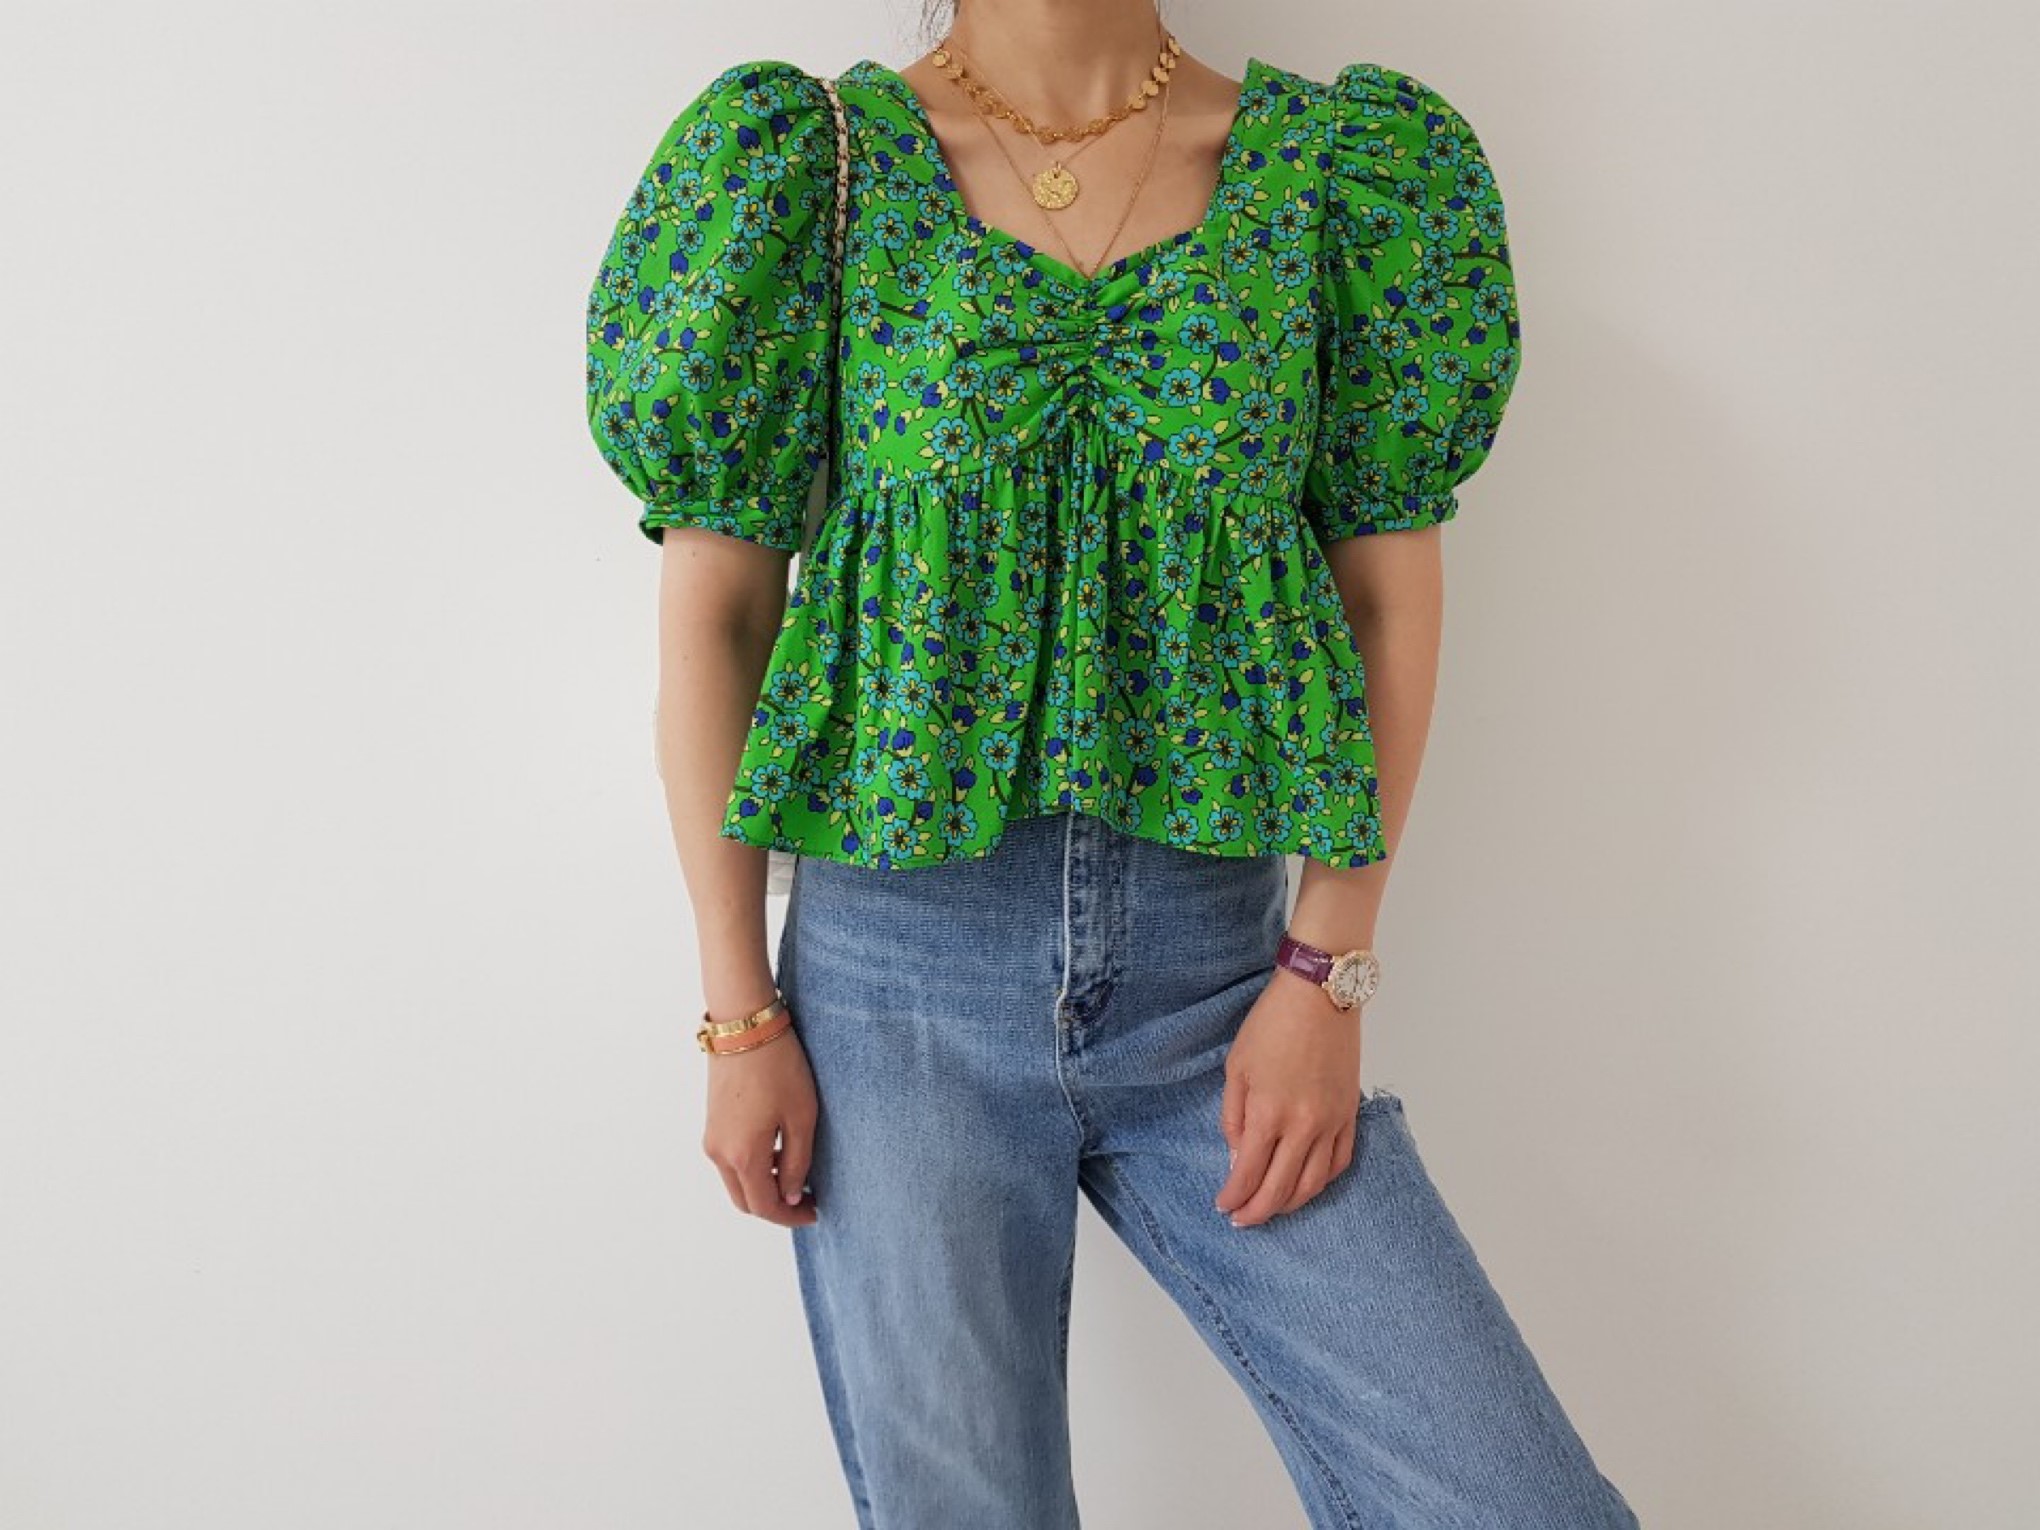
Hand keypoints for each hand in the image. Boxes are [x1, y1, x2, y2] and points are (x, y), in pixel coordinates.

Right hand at [701, 1010, 819, 1226]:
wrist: (744, 1025)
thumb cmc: (778, 1067)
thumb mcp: (801, 1117)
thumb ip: (797, 1163)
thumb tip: (792, 1194)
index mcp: (743, 1155)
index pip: (765, 1205)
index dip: (790, 1216)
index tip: (815, 1212)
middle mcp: (720, 1153)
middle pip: (745, 1200)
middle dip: (775, 1207)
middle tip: (807, 1201)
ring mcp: (712, 1137)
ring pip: (736, 1181)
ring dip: (764, 1187)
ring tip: (798, 1175)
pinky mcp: (713, 1123)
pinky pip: (731, 1160)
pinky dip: (753, 1168)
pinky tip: (779, 1153)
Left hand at [1213, 968, 1362, 1226]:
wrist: (1320, 996)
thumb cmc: (1271, 1025)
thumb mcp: (1236, 1068)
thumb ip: (1233, 1118)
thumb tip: (1238, 1158)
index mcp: (1268, 1113)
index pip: (1248, 1173)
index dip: (1234, 1197)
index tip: (1223, 1206)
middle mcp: (1303, 1126)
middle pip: (1280, 1188)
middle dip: (1258, 1211)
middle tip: (1242, 1220)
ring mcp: (1332, 1122)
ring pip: (1314, 1183)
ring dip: (1290, 1203)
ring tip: (1271, 1208)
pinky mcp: (1350, 1114)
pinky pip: (1340, 1162)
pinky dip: (1322, 1182)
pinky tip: (1306, 1185)